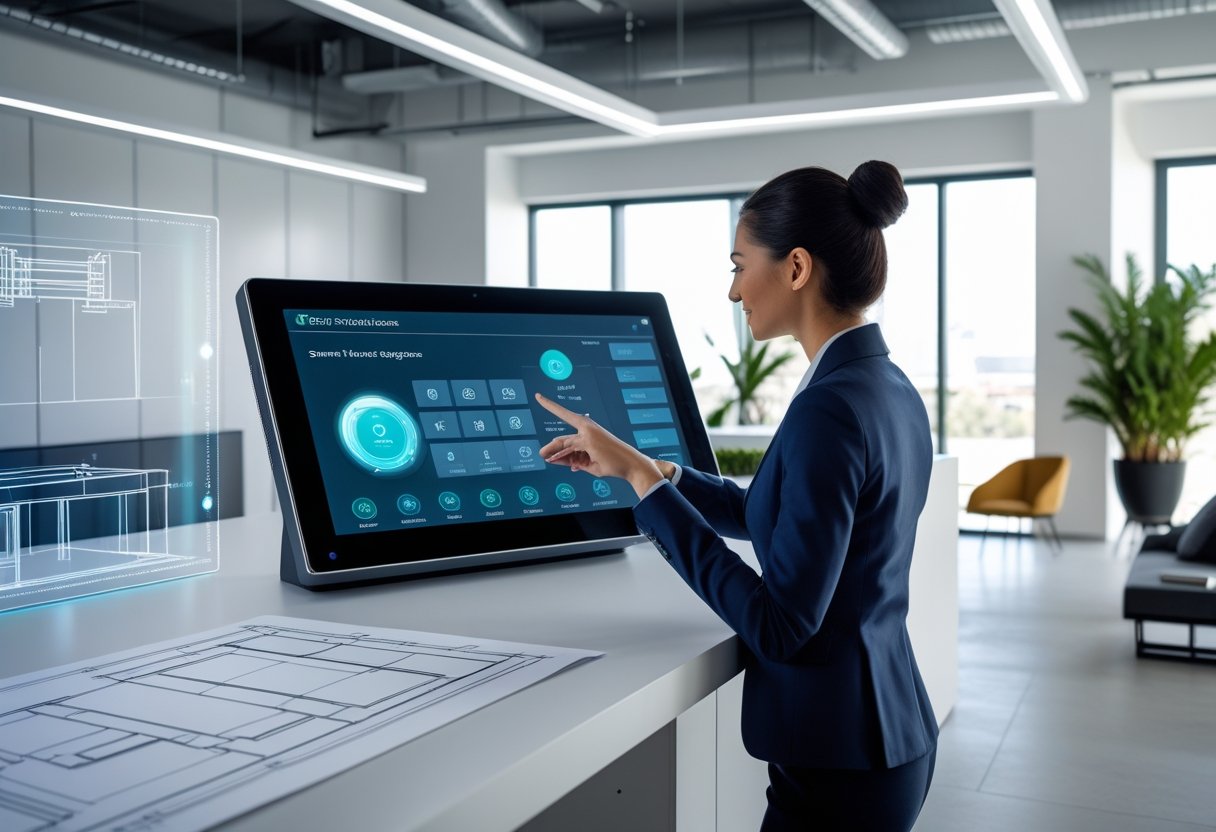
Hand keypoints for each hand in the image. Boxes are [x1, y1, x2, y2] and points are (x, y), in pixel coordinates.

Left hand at [534, 393, 663, 496]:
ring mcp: (587, 433)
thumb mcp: (588, 463)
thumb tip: (552, 459)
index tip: (538, 396)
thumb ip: (572, 460)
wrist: (630, 465)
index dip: (551, 406)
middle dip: (551, 448)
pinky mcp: (588, 440)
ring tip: (544, 457)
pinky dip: (561, 457)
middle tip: (541, 454)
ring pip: (564, 444)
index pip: (566, 415)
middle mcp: (587, 427)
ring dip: (553, 453)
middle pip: (563, 439)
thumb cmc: (611, 463)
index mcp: (587, 428)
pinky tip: (553, 459)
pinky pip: (569, 450)